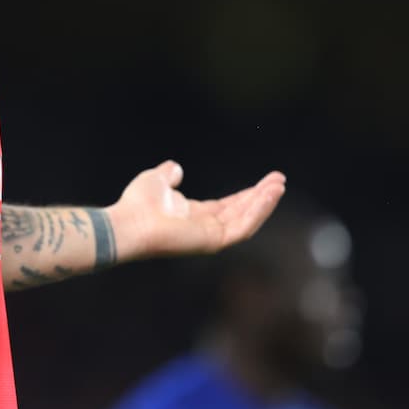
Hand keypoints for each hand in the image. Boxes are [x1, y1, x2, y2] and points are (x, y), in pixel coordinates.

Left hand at [108, 161, 284, 260]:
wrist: (129, 222)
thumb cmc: (136, 203)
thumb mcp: (156, 180)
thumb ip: (168, 174)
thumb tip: (176, 167)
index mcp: (193, 215)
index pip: (227, 206)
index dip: (246, 194)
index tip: (266, 181)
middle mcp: (204, 228)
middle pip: (241, 212)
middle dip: (261, 197)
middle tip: (280, 181)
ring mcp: (210, 236)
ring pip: (246, 220)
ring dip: (264, 203)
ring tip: (279, 186)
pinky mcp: (213, 241)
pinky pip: (242, 227)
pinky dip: (257, 211)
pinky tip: (268, 195)